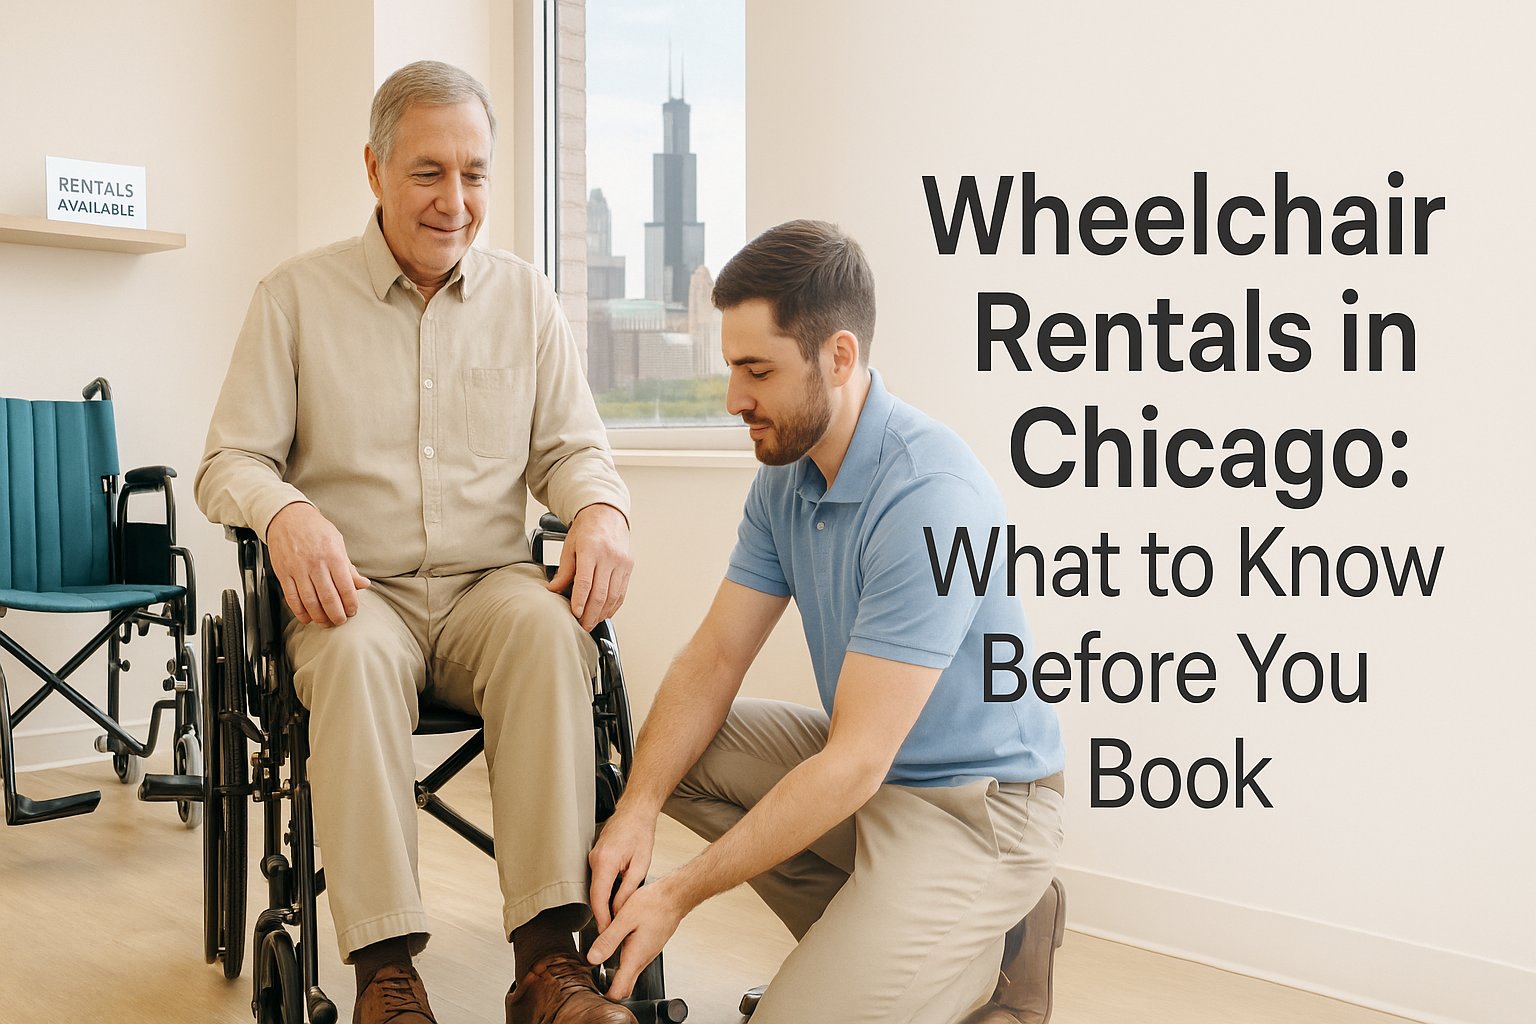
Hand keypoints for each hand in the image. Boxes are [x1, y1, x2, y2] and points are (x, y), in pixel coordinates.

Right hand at [265, 501, 369, 626]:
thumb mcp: (338, 543)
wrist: (287, 516)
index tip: (352, 611)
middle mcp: (316, 564)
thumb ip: (349, 567)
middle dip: (337, 614)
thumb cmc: (315, 529)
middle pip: (328, 598)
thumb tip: (363, 584)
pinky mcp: (283, 573)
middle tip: (340, 620)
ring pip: (310, 601)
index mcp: (333, 556)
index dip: (351, 604)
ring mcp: (298, 569)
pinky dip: (300, 612)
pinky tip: (307, 617)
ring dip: (319, 616)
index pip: (346, 587)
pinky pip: (291, 598)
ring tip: (326, 622)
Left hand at [547, 503, 631, 630]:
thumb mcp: (569, 546)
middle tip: (583, 625)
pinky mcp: (628, 567)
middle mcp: (609, 557)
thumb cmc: (587, 529)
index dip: (580, 601)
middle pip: (601, 593)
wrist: (607, 514)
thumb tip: (554, 590)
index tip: (575, 614)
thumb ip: (564, 571)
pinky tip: (605, 612)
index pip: (586, 581)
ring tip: (592, 622)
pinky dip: (613, 605)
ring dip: (602, 613)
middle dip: (591, 613)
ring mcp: (621, 563)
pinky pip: (622, 592)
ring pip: (613, 595)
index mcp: (591, 550)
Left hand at [585, 875, 686, 1000]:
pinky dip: (624, 963)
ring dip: (616, 976)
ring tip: (600, 967)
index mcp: (635, 956)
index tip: (593, 992)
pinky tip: (616, 949)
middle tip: (594, 983)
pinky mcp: (650, 947)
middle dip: (611, 990)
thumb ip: (608, 940)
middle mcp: (643, 959)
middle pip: (626, 986)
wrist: (674, 897)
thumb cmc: (653, 904)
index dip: (606, 995)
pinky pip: (635, 962)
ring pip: (631, 974)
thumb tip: (593, 958)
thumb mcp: (625, 919)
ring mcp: (648, 954)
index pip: (620, 990)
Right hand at [588, 808, 656, 930]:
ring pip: (596, 886)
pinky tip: (613, 899)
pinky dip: (604, 890)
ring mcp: (593, 857)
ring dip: (603, 902)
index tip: (606, 930)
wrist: (636, 812)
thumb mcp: (641, 864)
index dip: (601, 917)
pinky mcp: (596, 856)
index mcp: (606, 861)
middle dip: (601, 913)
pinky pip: (598, 878)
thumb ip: (628, 889)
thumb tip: (620, 909)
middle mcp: (595, 859)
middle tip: (610, 930)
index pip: (598, 897)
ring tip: (614, 918)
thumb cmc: (640, 833)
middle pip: (594, 894)